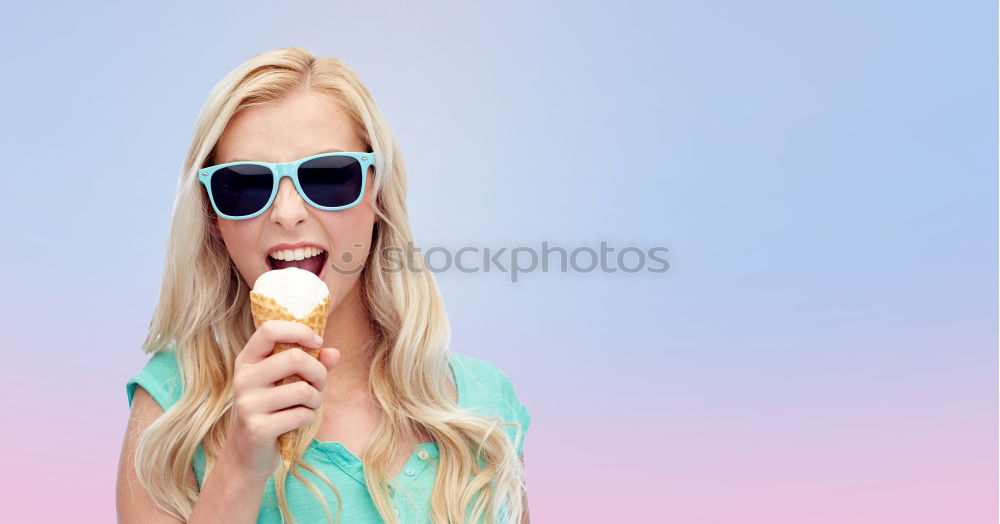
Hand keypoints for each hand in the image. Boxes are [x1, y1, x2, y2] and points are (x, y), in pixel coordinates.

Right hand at [222, 320, 339, 478]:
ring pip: (303, 390)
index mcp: (247, 361)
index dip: (299, 330)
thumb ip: (311, 364)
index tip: (317, 342)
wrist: (246, 456)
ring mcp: (248, 404)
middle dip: (318, 373)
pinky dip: (309, 418)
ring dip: (316, 400)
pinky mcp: (258, 428)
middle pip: (295, 358)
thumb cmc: (272, 411)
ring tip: (307, 406)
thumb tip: (334, 352)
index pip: (269, 329)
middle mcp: (243, 379)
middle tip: (318, 385)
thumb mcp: (287, 383)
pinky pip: (302, 415)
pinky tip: (298, 422)